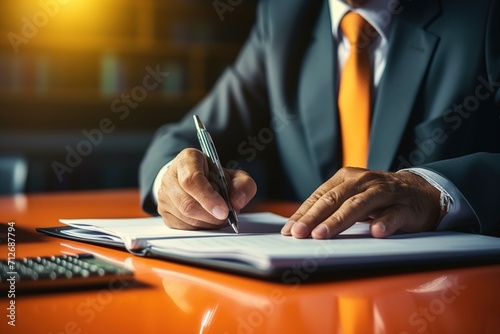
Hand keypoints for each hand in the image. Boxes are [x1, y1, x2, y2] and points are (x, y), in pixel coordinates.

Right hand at [157, 148, 256, 229]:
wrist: (199, 182)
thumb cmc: (216, 177)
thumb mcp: (235, 176)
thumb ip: (243, 185)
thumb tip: (237, 202)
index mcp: (187, 160)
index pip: (191, 180)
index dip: (208, 198)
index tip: (224, 210)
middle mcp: (170, 176)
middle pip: (188, 204)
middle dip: (211, 215)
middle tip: (225, 216)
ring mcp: (163, 196)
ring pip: (185, 218)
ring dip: (207, 222)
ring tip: (218, 215)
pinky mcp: (164, 213)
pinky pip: (182, 227)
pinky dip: (199, 227)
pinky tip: (207, 219)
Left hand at [281, 167, 440, 238]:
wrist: (421, 192)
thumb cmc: (378, 198)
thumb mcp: (352, 197)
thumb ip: (330, 207)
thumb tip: (299, 227)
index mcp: (346, 178)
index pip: (320, 196)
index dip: (303, 213)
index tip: (289, 230)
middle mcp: (363, 181)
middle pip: (334, 200)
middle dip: (314, 218)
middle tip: (299, 234)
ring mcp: (385, 192)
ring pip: (358, 205)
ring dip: (339, 220)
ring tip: (322, 235)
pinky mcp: (405, 206)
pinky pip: (393, 214)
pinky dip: (384, 222)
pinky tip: (375, 232)